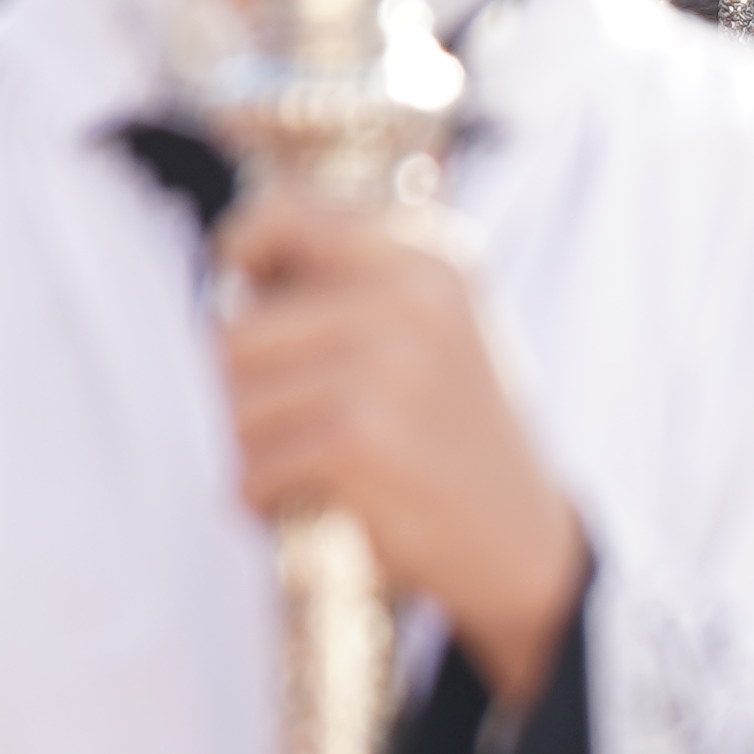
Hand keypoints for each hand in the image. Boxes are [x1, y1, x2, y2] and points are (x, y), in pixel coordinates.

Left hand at [217, 191, 587, 709]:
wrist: (523, 538)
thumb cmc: (454, 433)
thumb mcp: (432, 330)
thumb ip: (348, 288)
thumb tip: (231, 283)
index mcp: (423, 261)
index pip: (284, 215)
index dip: (244, 248)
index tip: (242, 280)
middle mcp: (406, 301)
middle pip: (235, 336)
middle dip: (247, 394)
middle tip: (296, 426)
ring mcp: (384, 370)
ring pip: (238, 407)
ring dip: (255, 453)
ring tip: (309, 468)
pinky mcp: (360, 441)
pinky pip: (255, 467)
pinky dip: (265, 499)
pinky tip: (308, 502)